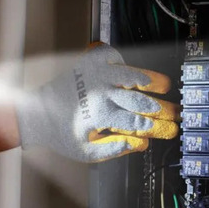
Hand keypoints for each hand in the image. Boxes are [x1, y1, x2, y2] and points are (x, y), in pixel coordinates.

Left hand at [16, 42, 179, 161]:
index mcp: (100, 116)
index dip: (156, 126)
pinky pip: (111, 55)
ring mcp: (94, 75)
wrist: (35, 114)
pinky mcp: (86, 64)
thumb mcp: (85, 152)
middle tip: (174, 111)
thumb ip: (113, 150)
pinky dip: (122, 60)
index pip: (137, 122)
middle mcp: (100, 93)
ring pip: (130, 74)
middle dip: (160, 107)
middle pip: (139, 99)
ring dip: (149, 80)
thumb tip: (140, 144)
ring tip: (163, 85)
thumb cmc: (60, 135)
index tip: (168, 129)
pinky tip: (128, 70)